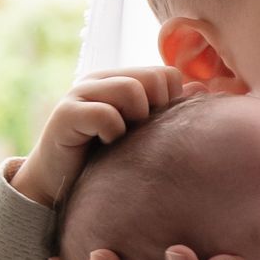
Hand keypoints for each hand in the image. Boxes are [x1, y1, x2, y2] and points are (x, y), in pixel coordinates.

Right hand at [9, 66, 188, 208]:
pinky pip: (105, 114)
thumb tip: (201, 91)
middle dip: (155, 109)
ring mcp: (80, 93)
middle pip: (152, 78)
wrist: (57, 185)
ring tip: (121, 139)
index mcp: (120, 80)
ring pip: (130, 89)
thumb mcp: (140, 134)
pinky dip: (112, 132)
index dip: (170, 101)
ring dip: (134, 120)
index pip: (165, 74)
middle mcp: (100, 80)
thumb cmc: (105, 160)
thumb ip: (166, 110)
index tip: (156, 126)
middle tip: (138, 134)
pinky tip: (105, 145)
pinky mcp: (66, 113)